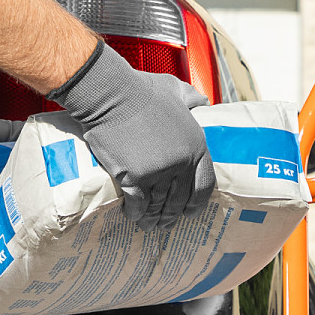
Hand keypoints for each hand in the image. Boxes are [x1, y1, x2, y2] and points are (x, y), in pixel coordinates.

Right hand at [47, 40, 215, 229]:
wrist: (109, 94)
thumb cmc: (140, 89)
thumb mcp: (174, 89)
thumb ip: (191, 97)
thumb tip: (203, 101)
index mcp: (196, 145)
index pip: (204, 184)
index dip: (198, 202)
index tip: (191, 211)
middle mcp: (181, 163)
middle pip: (180, 199)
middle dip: (173, 215)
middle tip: (167, 223)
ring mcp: (158, 173)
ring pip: (159, 205)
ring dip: (154, 219)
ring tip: (149, 225)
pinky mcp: (134, 179)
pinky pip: (138, 204)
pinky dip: (135, 213)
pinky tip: (132, 216)